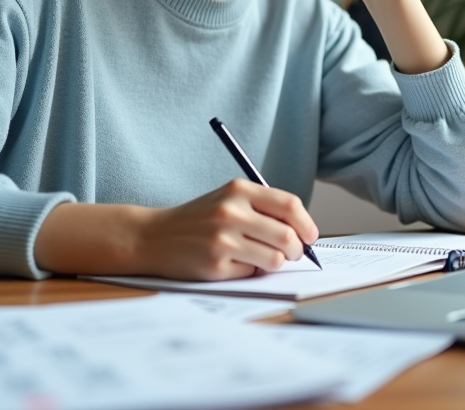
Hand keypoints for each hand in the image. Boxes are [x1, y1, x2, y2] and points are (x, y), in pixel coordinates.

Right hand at [34, 180, 318, 279]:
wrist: (153, 236)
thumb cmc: (199, 219)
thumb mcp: (228, 199)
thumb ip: (263, 209)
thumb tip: (304, 234)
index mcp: (238, 190)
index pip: (289, 205)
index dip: (306, 224)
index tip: (310, 236)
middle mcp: (230, 212)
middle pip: (287, 236)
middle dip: (297, 251)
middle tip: (293, 254)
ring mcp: (222, 241)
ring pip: (275, 260)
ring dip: (274, 263)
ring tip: (259, 259)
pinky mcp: (215, 266)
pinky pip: (252, 274)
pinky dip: (250, 272)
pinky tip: (232, 264)